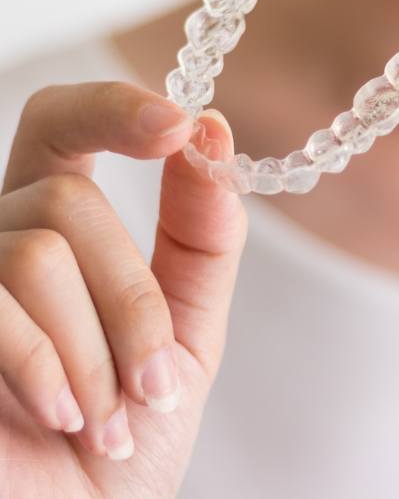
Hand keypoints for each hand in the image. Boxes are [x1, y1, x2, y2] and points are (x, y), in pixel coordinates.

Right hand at [0, 82, 246, 497]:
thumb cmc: (125, 437)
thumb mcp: (184, 332)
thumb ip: (201, 239)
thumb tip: (213, 131)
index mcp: (54, 234)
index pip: (61, 128)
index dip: (113, 109)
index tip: (181, 126)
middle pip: (67, 202)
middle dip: (131, 297)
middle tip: (155, 382)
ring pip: (38, 251)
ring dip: (98, 349)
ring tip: (107, 418)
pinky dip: (49, 367)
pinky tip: (65, 418)